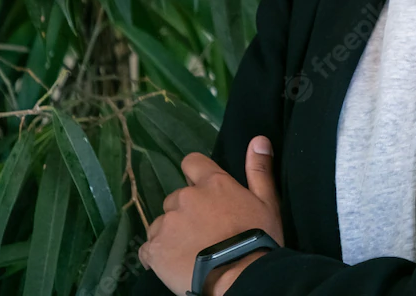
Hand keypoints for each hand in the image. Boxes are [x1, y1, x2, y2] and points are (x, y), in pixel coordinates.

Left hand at [137, 135, 284, 295]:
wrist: (239, 276)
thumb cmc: (257, 239)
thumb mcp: (267, 203)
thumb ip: (259, 170)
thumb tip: (259, 139)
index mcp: (212, 183)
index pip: (191, 163)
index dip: (195, 175)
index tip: (204, 193)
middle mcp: (184, 198)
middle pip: (176, 199)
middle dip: (185, 212)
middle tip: (203, 233)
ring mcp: (166, 224)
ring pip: (162, 224)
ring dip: (172, 234)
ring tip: (189, 253)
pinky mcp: (153, 249)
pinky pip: (148, 249)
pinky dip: (158, 256)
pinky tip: (174, 265)